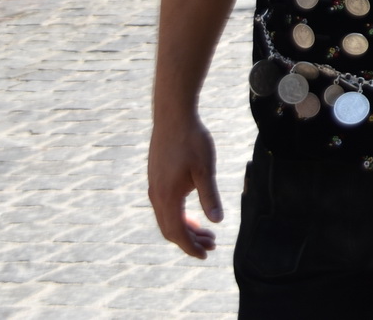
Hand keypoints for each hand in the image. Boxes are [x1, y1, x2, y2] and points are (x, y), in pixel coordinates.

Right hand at [146, 114, 222, 257]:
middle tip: (212, 245)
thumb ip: (210, 196)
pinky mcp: (157, 180)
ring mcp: (155, 188)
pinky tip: (195, 216)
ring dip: (187, 229)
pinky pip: (166, 207)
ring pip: (168, 218)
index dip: (190, 247)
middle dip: (190, 241)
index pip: (176, 232)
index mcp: (167, 196)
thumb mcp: (205, 169)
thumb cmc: (192, 140)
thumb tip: (217, 222)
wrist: (173, 117)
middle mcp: (156, 196)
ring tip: (208, 233)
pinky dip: (180, 217)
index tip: (205, 254)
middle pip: (170, 229)